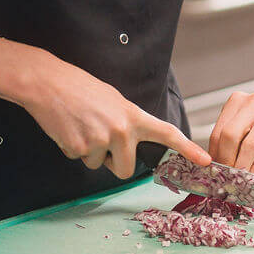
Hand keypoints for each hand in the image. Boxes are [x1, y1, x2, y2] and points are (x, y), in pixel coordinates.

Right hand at [22, 54, 209, 178]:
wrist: (48, 83)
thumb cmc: (80, 89)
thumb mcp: (113, 100)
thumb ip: (127, 122)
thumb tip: (129, 143)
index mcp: (133, 116)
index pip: (166, 133)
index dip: (187, 149)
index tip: (205, 161)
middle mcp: (121, 130)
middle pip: (125, 170)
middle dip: (113, 163)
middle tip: (98, 140)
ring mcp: (100, 140)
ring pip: (98, 165)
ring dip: (89, 152)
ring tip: (80, 125)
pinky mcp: (79, 149)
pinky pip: (79, 159)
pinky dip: (72, 148)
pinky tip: (68, 127)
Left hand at [207, 91, 253, 173]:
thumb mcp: (246, 123)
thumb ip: (231, 137)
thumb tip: (214, 163)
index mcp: (238, 100)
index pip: (218, 130)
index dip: (214, 153)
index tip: (214, 169)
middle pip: (230, 135)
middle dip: (225, 159)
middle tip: (225, 175)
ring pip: (248, 146)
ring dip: (241, 166)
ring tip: (238, 178)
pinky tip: (252, 176)